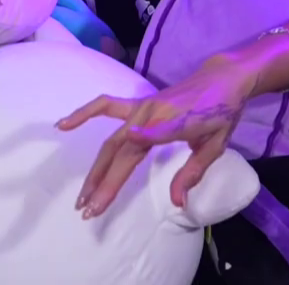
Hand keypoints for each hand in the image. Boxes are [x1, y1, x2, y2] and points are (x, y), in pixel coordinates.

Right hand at [56, 57, 256, 218]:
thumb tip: (176, 201)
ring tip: (82, 195)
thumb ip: (192, 172)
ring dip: (95, 168)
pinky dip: (85, 113)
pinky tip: (63, 125)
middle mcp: (147, 116)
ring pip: (110, 141)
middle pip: (117, 152)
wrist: (225, 77)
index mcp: (166, 125)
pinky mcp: (139, 104)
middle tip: (87, 211)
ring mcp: (141, 108)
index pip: (133, 158)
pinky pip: (107, 106)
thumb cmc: (223, 111)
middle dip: (101, 182)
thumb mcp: (215, 145)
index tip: (99, 201)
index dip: (115, 180)